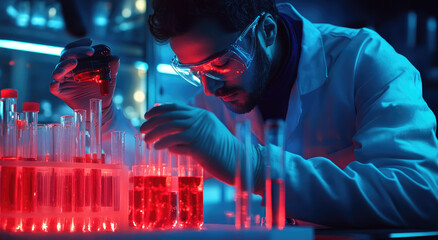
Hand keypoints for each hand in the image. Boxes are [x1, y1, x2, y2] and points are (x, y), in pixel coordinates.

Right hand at [50, 38, 119, 122]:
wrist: (102, 105)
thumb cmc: (103, 88)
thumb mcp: (110, 75)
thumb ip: (112, 66)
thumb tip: (115, 57)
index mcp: (77, 62)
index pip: (73, 48)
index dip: (79, 44)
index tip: (90, 41)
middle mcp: (68, 69)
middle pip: (66, 56)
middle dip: (77, 51)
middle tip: (90, 52)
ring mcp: (64, 80)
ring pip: (58, 70)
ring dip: (64, 65)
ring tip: (74, 62)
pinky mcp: (61, 92)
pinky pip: (54, 87)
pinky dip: (54, 84)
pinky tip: (56, 82)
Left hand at [140, 103, 254, 184]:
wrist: (242, 160)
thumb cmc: (224, 151)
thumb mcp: (208, 134)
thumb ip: (192, 130)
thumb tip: (170, 133)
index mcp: (202, 115)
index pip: (175, 107)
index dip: (159, 110)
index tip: (147, 116)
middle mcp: (200, 120)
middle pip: (170, 117)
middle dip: (152, 122)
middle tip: (142, 130)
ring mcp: (200, 132)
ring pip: (170, 128)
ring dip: (155, 134)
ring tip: (147, 141)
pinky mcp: (200, 146)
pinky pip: (176, 142)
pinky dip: (165, 144)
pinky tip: (158, 148)